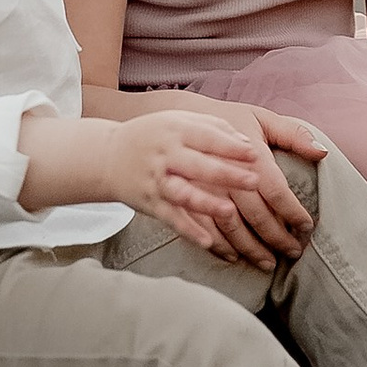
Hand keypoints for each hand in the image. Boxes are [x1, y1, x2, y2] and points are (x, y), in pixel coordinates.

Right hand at [112, 104, 316, 263]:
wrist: (109, 155)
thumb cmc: (160, 135)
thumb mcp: (186, 120)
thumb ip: (219, 129)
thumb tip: (250, 146)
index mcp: (181, 130)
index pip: (211, 137)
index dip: (232, 147)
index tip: (256, 155)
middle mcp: (169, 155)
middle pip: (203, 168)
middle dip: (231, 177)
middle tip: (257, 184)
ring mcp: (159, 181)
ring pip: (188, 197)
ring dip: (211, 208)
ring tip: (235, 216)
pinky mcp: (152, 205)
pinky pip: (173, 221)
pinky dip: (191, 232)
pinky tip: (212, 245)